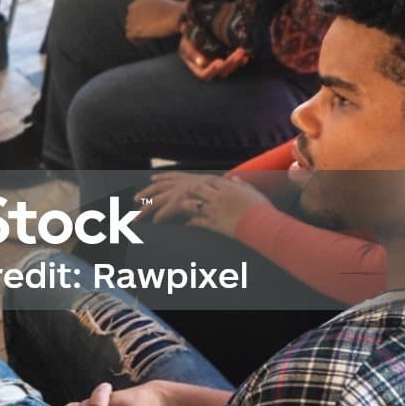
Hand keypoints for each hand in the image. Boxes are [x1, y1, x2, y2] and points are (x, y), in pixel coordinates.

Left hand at [124, 0, 185, 41]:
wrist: (177, 16)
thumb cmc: (175, 12)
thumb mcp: (162, 6)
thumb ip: (153, 11)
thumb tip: (153, 20)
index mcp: (141, 0)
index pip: (134, 11)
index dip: (140, 19)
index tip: (149, 25)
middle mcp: (134, 7)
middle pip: (130, 19)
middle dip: (138, 26)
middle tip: (149, 33)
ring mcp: (133, 17)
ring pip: (129, 28)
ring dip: (137, 34)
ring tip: (147, 39)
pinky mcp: (135, 28)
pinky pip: (130, 36)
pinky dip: (136, 41)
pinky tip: (144, 43)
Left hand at [142, 172, 264, 237]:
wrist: (267, 223)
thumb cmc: (260, 208)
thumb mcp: (248, 192)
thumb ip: (237, 184)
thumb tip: (232, 178)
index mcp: (219, 184)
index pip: (188, 179)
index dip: (169, 179)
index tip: (152, 180)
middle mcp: (213, 194)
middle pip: (180, 190)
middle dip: (157, 193)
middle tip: (138, 199)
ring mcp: (213, 208)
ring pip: (183, 205)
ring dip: (164, 210)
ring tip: (149, 217)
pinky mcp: (215, 223)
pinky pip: (195, 222)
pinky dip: (182, 223)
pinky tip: (168, 226)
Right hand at [179, 37, 248, 80]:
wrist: (193, 35)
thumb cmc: (187, 41)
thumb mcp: (186, 46)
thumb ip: (192, 53)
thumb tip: (202, 62)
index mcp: (197, 68)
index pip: (204, 74)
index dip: (212, 70)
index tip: (219, 61)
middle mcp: (209, 69)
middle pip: (220, 72)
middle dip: (229, 63)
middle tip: (236, 53)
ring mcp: (219, 66)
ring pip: (229, 69)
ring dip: (237, 62)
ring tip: (241, 51)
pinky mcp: (226, 61)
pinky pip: (234, 64)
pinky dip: (240, 61)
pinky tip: (246, 56)